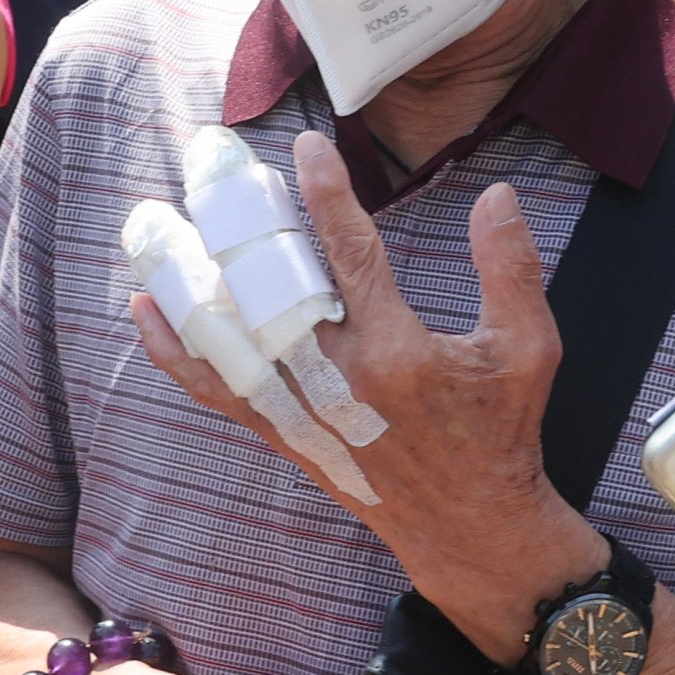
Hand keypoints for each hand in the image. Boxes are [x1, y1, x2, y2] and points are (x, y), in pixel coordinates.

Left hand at [127, 129, 601, 662]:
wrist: (471, 528)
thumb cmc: (502, 433)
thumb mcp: (529, 348)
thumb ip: (511, 268)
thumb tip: (497, 195)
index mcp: (397, 352)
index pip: (351, 254)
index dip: (326, 195)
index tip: (305, 145)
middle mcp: (337, 380)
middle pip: (267, 289)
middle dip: (234, 223)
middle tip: (210, 165)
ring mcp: (302, 411)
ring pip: (227, 335)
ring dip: (187, 278)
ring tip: (154, 223)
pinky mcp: (284, 435)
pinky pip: (216, 390)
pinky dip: (176, 350)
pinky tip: (145, 308)